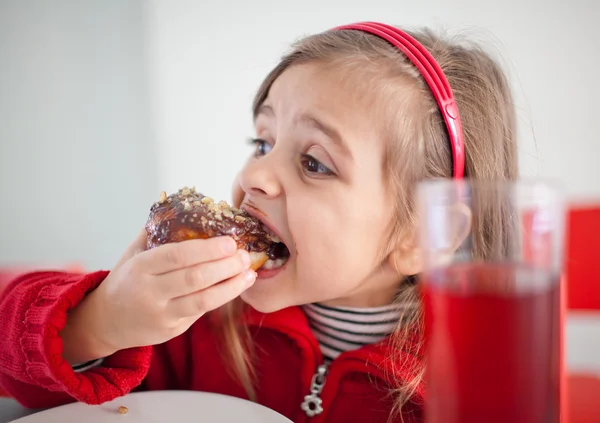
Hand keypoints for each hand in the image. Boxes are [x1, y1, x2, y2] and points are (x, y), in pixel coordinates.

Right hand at [61, 229, 254, 362]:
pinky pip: (200, 313)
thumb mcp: (132, 253)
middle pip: (194, 278)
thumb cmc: (126, 280)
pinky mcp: (171, 330)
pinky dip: (221, 298)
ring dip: (230, 286)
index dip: (206, 249)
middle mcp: (149, 292)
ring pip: (202, 301)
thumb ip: (155, 232)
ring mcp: (161, 314)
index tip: (230, 241)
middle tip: (245, 255)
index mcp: (140, 267)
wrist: (106, 321)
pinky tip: (236, 286)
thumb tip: (182, 204)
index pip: (176, 255)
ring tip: (249, 273)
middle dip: (225, 266)